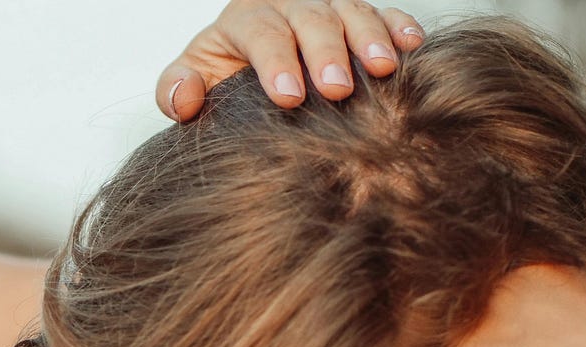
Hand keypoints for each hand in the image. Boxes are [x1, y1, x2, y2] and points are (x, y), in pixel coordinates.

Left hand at [157, 0, 423, 120]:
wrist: (254, 64)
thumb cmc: (226, 74)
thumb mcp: (195, 77)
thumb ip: (175, 88)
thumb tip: (183, 98)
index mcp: (246, 18)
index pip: (260, 31)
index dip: (274, 60)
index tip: (288, 96)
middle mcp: (290, 4)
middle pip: (310, 18)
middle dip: (325, 52)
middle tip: (336, 89)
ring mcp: (329, 7)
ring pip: (351, 11)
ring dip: (369, 38)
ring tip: (383, 68)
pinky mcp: (360, 16)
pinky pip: (383, 13)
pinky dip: (398, 27)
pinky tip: (410, 46)